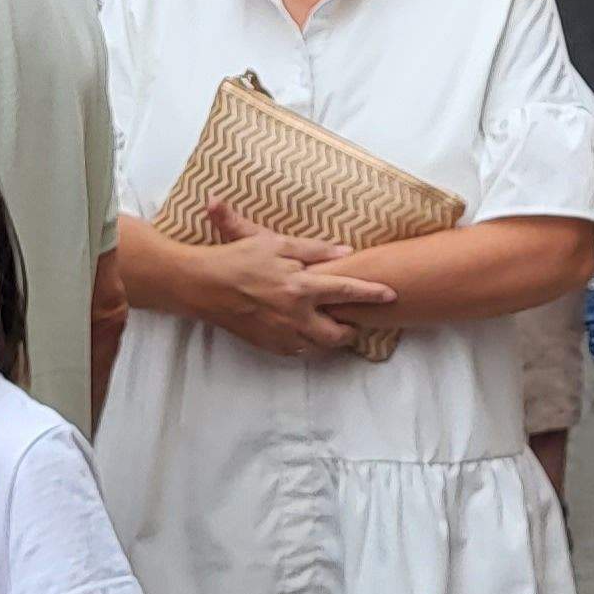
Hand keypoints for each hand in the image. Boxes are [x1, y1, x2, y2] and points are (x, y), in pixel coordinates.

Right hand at [196, 202, 390, 357]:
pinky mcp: (268, 345)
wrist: (202, 286)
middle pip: (338, 334)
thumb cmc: (238, 259)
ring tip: (330, 325)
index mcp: (300, 287)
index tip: (391, 295)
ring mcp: (282, 334)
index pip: (346, 291)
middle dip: (351, 329)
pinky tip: (304, 330)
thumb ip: (313, 250)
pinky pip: (298, 350)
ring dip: (330, 338)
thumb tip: (344, 253)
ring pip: (319, 346)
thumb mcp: (276, 244)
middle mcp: (295, 316)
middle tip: (354, 320)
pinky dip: (307, 342)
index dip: (371, 294)